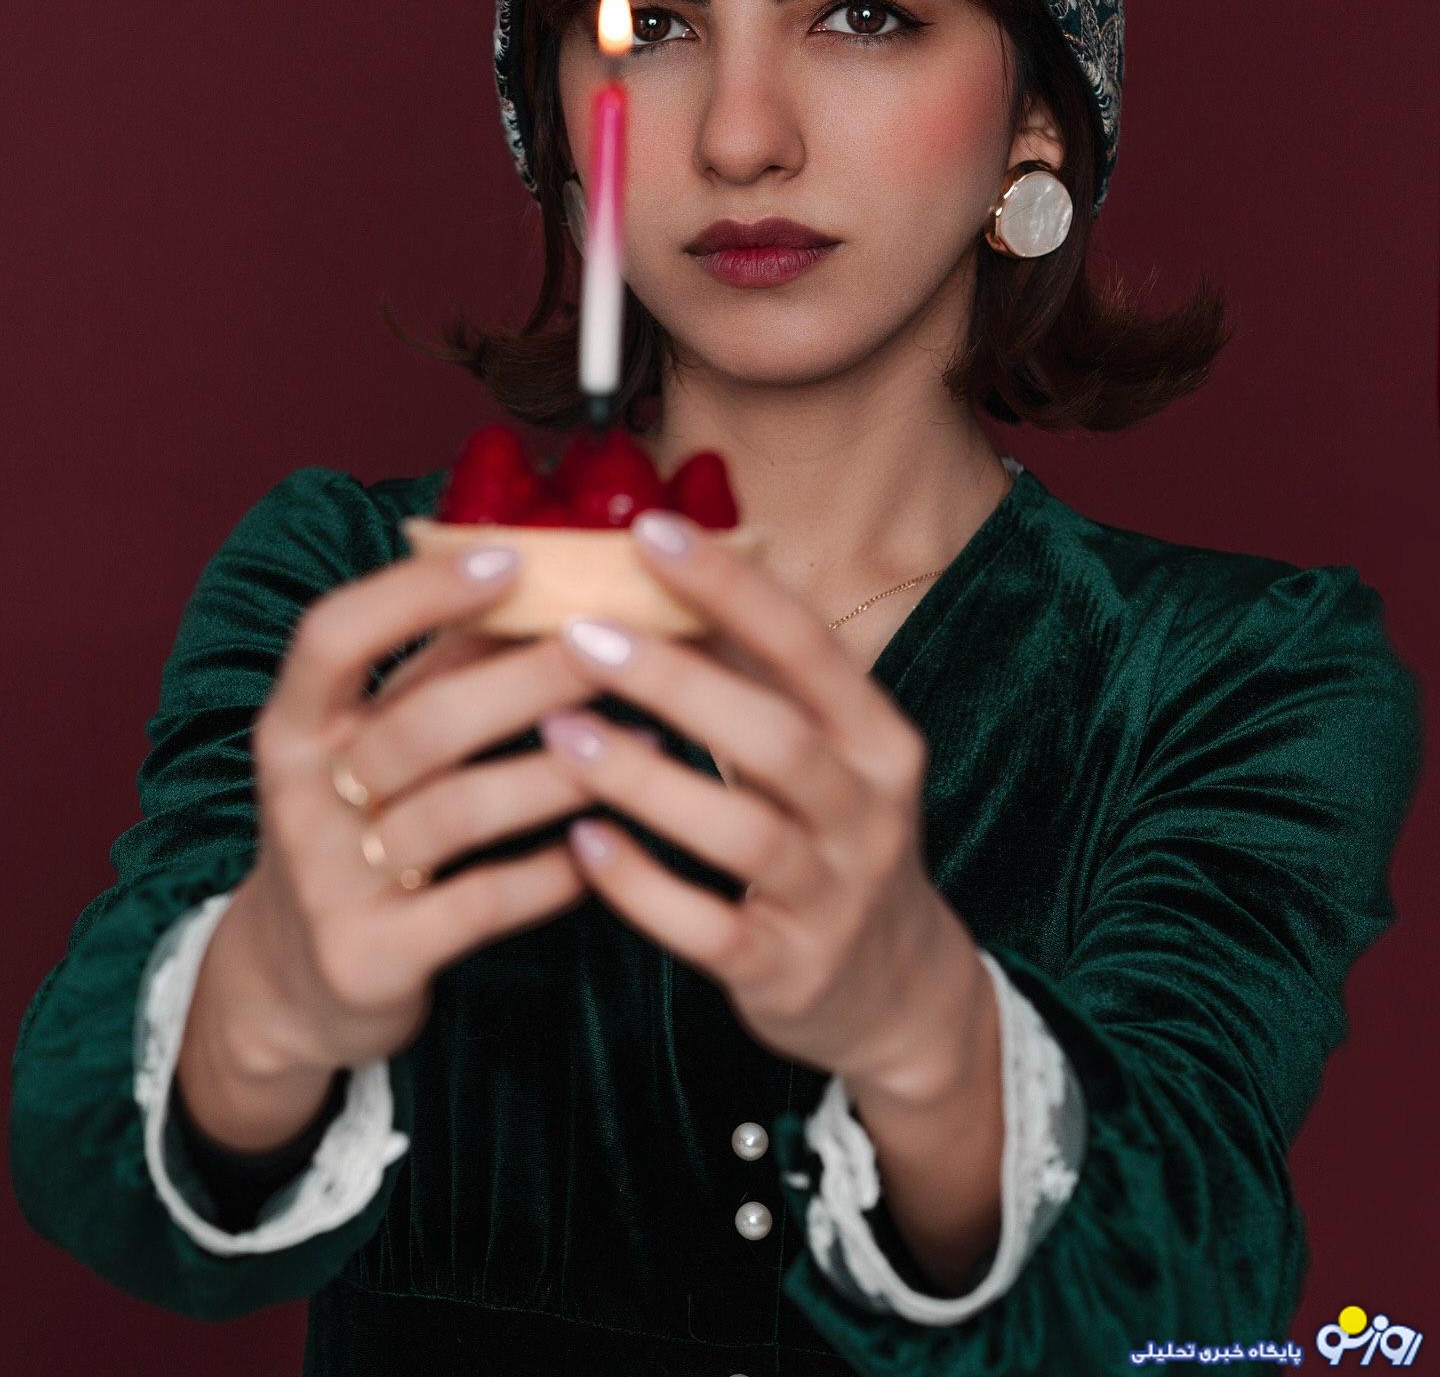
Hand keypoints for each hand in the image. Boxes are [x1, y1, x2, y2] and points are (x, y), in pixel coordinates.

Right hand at [220, 543, 610, 1079]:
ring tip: (649, 740)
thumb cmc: (358, 828)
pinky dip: (550, 873)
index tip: (512, 559)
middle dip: (532, 679)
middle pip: (423, 721)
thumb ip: (435, 669)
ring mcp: (331, 882)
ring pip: (461, 810)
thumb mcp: (366, 746)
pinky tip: (604, 845)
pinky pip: (480, 902)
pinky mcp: (372, 957)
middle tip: (625, 646)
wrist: (290, 986)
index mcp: (294, 723)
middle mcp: (301, 795)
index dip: (417, 591)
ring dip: (565, 771)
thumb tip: (546, 567)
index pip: (334, 635)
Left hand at [539, 510, 982, 1093]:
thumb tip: (659, 560)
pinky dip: (642, 888)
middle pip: (774, 735)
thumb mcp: (825, 749)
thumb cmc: (831, 834)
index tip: (649, 530)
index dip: (730, 585)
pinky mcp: (788, 971)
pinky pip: (709, 929)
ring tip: (558, 729)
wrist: (896, 990)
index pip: (807, 645)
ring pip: (741, 833)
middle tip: (578, 632)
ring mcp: (833, 897)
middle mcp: (869, 812)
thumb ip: (756, 671)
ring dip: (644, 777)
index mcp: (878, 737)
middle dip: (675, 679)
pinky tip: (581, 846)